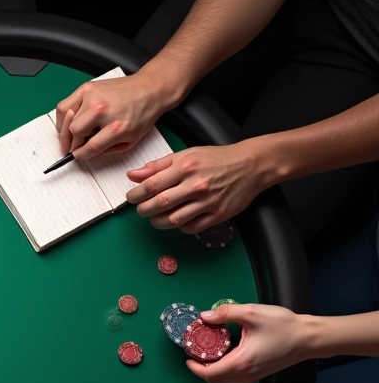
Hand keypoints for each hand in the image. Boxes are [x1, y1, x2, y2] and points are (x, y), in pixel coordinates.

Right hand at [55, 72, 173, 159]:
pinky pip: (64, 106)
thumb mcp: (130, 140)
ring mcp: (92, 97)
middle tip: (72, 147)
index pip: (89, 146)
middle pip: (74, 132)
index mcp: (117, 127)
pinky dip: (64, 116)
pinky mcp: (86, 88)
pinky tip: (68, 121)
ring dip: (65, 130)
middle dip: (71, 143)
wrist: (149, 89)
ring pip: (66, 119)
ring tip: (68, 135)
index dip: (80, 154)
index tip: (76, 155)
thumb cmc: (141, 113)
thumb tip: (84, 152)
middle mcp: (102, 110)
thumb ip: (106, 149)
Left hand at [124, 142, 273, 232]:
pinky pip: (192, 227)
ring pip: (174, 219)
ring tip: (155, 218)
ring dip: (159, 222)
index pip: (151, 185)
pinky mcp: (219, 214)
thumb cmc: (217, 159)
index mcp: (185, 167)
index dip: (136, 194)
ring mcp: (208, 201)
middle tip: (141, 209)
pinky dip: (180, 227)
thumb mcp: (186, 155)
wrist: (251, 165)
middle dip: (144, 210)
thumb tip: (133, 175)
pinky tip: (178, 220)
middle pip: (159, 204)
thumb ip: (158, 166)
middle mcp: (196, 185)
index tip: (131, 198)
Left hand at [185, 304, 312, 382]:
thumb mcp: (252, 313)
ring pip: (224, 379)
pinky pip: (234, 376)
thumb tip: (205, 315)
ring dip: (211, 368)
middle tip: (195, 351)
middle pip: (214, 380)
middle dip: (200, 368)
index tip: (187, 355)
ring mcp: (253, 376)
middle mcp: (246, 374)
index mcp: (241, 362)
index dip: (194, 367)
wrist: (309, 338)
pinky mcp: (258, 373)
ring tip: (207, 350)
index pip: (209, 374)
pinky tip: (224, 351)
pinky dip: (223, 367)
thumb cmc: (285, 327)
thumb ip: (225, 313)